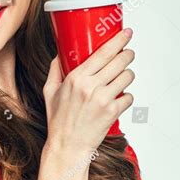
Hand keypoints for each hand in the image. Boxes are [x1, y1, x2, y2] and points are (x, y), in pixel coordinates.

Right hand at [43, 28, 134, 156]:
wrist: (67, 146)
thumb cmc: (58, 121)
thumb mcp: (49, 92)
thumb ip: (54, 71)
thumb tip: (58, 55)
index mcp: (75, 78)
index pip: (103, 52)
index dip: (118, 40)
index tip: (125, 33)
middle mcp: (90, 86)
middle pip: (120, 61)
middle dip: (127, 55)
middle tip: (127, 54)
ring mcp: (103, 99)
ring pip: (127, 77)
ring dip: (127, 75)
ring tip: (121, 78)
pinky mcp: (112, 112)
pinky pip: (129, 97)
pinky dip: (126, 97)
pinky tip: (118, 99)